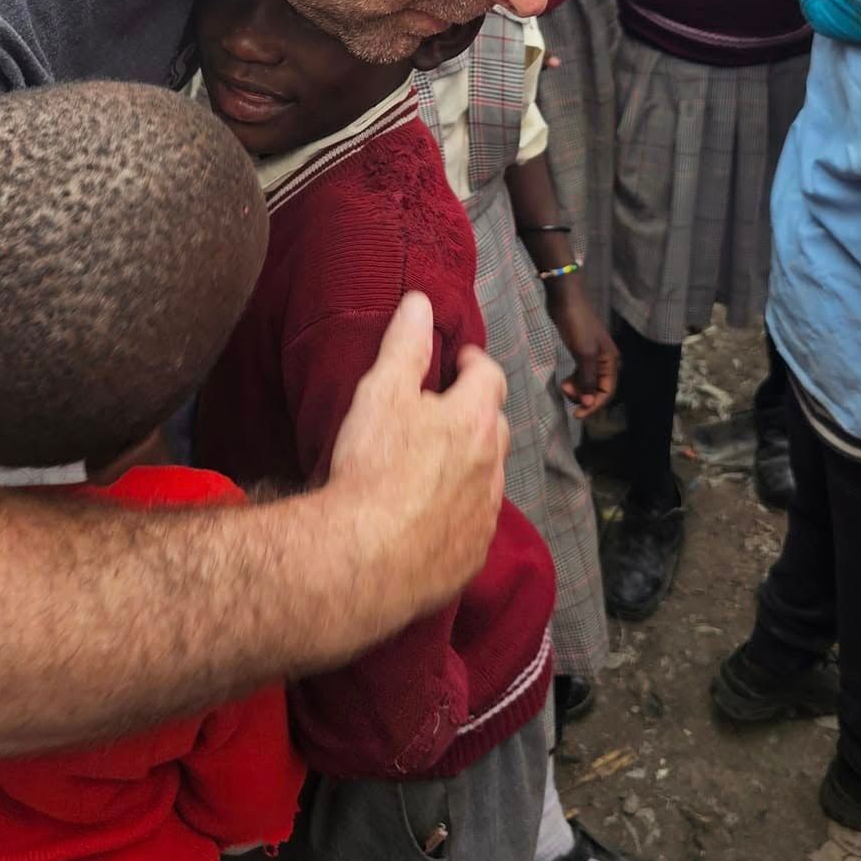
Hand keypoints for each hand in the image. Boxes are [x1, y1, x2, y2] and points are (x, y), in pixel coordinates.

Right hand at [327, 292, 508, 620]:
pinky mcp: (472, 556)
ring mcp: (484, 515)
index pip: (489, 377)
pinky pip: (475, 523)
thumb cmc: (372, 467)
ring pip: (490, 478)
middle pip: (495, 427)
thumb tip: (420, 303)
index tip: (458, 360)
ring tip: (439, 461)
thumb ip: (404, 345)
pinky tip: (433, 513)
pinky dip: (461, 510)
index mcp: (473, 421)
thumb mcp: (381, 392)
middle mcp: (490, 467)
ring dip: (473, 463)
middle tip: (448, 407)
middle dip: (478, 412)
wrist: (364, 557)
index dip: (474, 364)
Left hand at [546, 276, 618, 418]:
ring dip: (577, 389)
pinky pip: (580, 373)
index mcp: (610, 361)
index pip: (607, 392)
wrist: (565, 299)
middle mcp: (605, 361)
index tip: (577, 414)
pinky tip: (564, 381)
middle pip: (598, 389)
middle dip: (583, 396)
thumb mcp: (584, 354)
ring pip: (588, 382)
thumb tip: (589, 402)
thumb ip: (588, 379)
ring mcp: (592, 356)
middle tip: (566, 393)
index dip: (593, 405)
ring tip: (563, 386)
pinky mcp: (580, 351)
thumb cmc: (576, 325)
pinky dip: (574, 380)